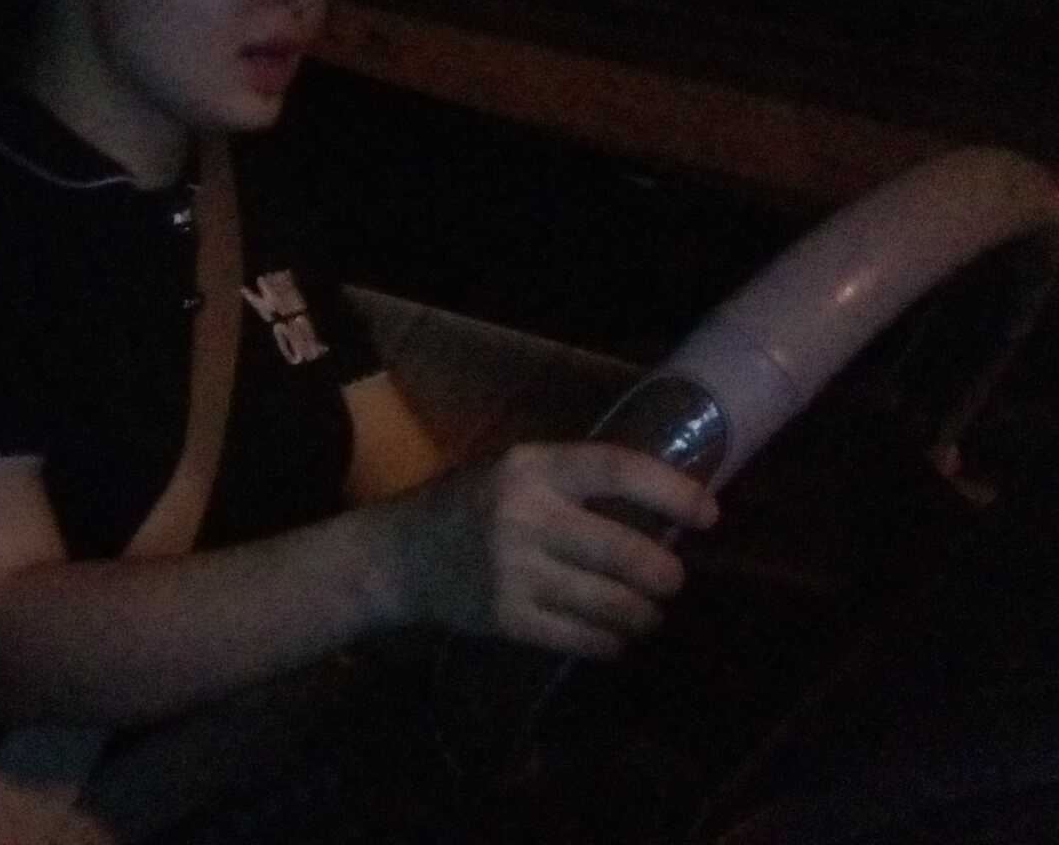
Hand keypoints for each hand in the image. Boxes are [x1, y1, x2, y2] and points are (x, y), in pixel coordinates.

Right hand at [392, 441, 718, 656]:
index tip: (710, 514)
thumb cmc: (469, 505)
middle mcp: (524, 516)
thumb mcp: (513, 471)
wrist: (398, 556)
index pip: (616, 470)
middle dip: (665, 574)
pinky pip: (583, 638)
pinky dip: (611, 642)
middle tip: (670, 580)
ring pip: (613, 604)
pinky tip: (615, 638)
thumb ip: (573, 481)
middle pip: (626, 552)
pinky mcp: (507, 619)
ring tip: (647, 613)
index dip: (672, 491)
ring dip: (644, 614)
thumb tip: (663, 504)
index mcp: (530, 468)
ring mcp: (514, 572)